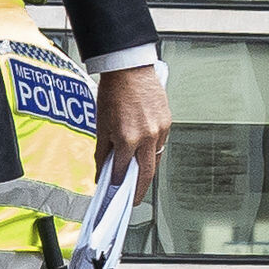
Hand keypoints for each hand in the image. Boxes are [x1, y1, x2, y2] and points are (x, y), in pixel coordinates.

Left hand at [95, 63, 169, 187]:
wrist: (129, 68)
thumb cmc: (114, 91)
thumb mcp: (101, 124)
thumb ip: (103, 151)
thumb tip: (102, 170)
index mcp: (128, 138)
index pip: (123, 172)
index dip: (118, 186)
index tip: (113, 194)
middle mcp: (147, 136)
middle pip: (145, 174)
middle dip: (138, 190)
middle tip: (132, 200)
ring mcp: (160, 130)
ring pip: (155, 160)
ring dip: (147, 172)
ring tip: (137, 181)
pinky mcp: (167, 122)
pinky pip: (161, 145)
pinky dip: (152, 153)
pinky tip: (144, 156)